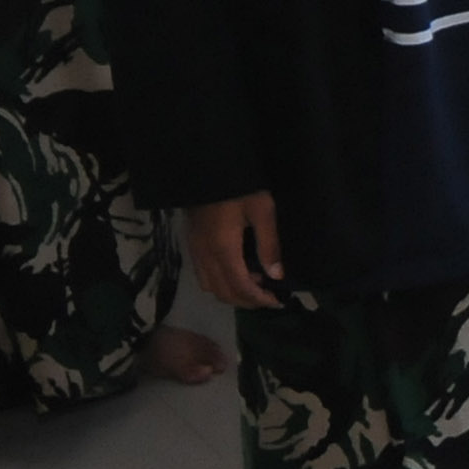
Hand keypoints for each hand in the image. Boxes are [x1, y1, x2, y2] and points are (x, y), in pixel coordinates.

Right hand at [184, 194, 288, 309]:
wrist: (206, 166)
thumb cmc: (240, 187)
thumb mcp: (263, 211)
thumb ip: (269, 244)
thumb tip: (276, 275)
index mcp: (223, 249)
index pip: (240, 287)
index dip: (259, 299)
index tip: (278, 301)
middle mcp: (205, 255)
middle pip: (223, 292)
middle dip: (247, 301)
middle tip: (269, 297)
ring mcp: (194, 250)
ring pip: (210, 286)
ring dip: (232, 293)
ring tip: (255, 284)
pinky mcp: (191, 243)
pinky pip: (202, 274)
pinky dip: (220, 282)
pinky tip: (237, 270)